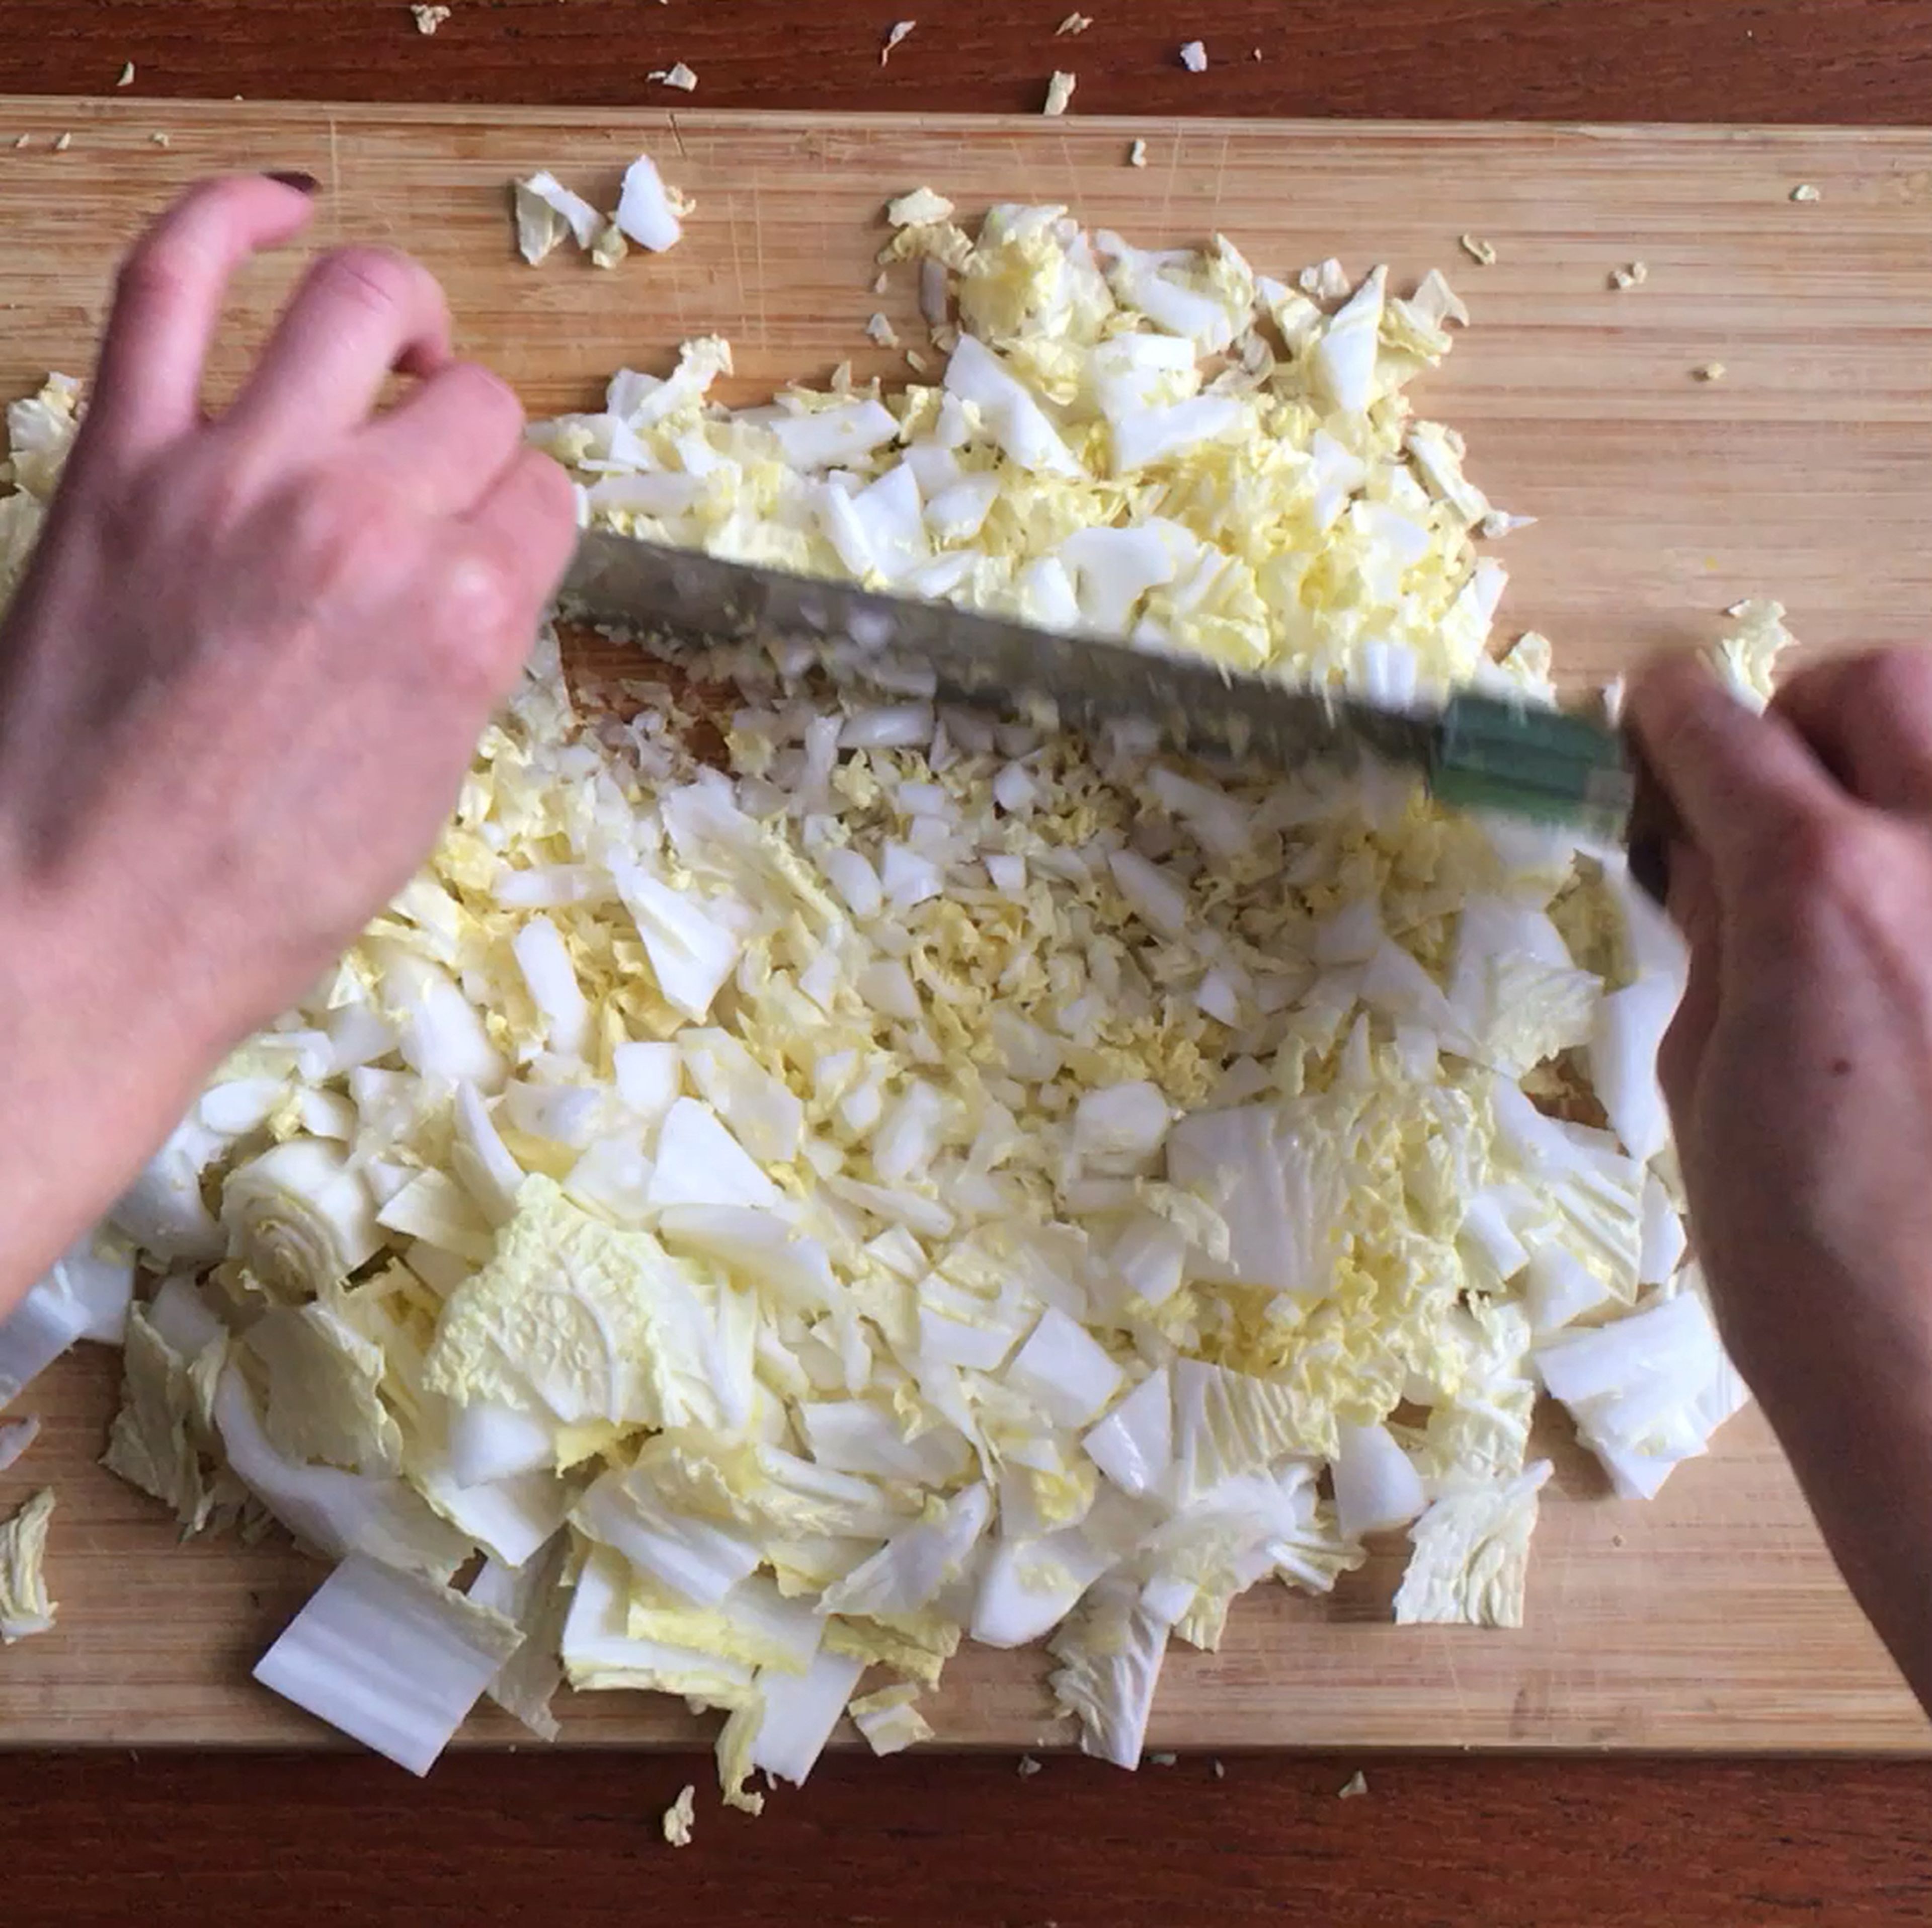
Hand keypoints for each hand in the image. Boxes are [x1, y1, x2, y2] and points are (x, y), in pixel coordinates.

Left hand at [0, 175, 576, 1312]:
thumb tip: (468, 569)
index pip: (544, 497)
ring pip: (361, 305)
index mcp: (466, 619)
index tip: (489, 545)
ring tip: (394, 345)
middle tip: (435, 479)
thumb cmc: (265, 893)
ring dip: (402, 314)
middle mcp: (370, 524)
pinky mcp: (122, 459)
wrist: (88, 928)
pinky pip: (173, 280)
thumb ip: (463, 652)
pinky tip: (278, 209)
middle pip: (478, 406)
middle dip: (473, 441)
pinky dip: (230, 216)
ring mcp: (239, 475)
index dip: (522, 521)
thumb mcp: (426, 785)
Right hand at [1632, 647, 1931, 1709]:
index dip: (1662, 718)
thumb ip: (1718, 940)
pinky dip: (1923, 870)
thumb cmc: (1804, 1267)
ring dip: (1892, 773)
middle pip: (1877, 685)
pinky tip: (1904, 957)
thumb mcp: (1706, 1086)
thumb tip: (1713, 854)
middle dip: (1800, 720)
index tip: (1644, 728)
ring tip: (1855, 871)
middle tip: (1760, 802)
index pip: (1717, 729)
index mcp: (1818, 891)